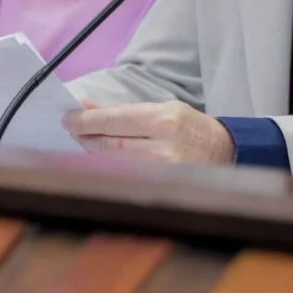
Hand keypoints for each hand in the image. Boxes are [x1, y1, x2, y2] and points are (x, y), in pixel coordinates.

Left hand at [63, 100, 235, 164]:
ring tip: (82, 142)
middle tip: (70, 129)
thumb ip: (124, 110)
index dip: (87, 120)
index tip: (68, 117)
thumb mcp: (162, 108)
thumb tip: (88, 106)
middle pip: (112, 143)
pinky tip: (99, 160)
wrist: (224, 151)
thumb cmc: (190, 127)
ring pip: (116, 162)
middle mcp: (164, 146)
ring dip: (94, 152)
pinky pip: (128, 175)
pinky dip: (109, 167)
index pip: (115, 120)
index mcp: (165, 120)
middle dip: (86, 136)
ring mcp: (164, 171)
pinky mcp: (163, 186)